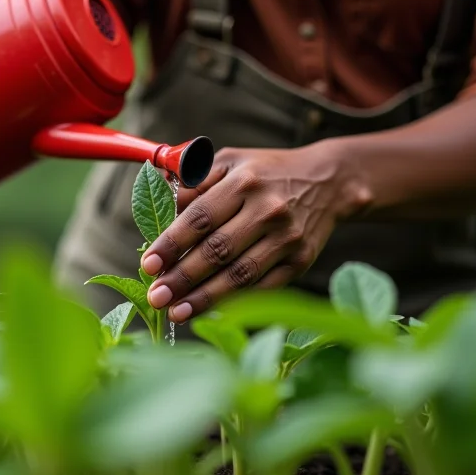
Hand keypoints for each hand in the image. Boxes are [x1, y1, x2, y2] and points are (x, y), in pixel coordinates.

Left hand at [141, 142, 371, 322]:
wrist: (327, 182)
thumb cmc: (266, 172)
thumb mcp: (231, 162)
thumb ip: (195, 181)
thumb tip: (161, 202)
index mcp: (244, 181)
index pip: (200, 216)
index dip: (172, 242)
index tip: (148, 264)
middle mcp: (267, 210)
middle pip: (218, 250)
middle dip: (182, 277)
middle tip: (156, 297)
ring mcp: (286, 238)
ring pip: (240, 275)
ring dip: (205, 298)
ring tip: (176, 313)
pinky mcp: (301, 261)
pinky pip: (263, 287)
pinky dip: (235, 303)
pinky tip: (210, 312)